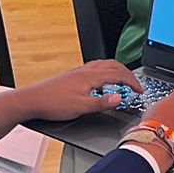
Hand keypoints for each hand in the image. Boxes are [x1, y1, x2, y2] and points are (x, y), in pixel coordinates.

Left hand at [21, 61, 143, 121]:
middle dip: (128, 74)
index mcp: (90, 77)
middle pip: (114, 66)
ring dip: (118, 71)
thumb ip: (102, 103)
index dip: (133, 82)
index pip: (118, 75)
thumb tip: (120, 99)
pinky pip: (95, 68)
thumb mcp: (81, 107)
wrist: (32, 100)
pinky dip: (106, 73)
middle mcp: (85, 71)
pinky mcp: (73, 75)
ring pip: (104, 65)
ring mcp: (78, 71)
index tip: (140, 90)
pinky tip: (102, 83)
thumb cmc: (52, 104)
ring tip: (123, 81)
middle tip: (136, 85)